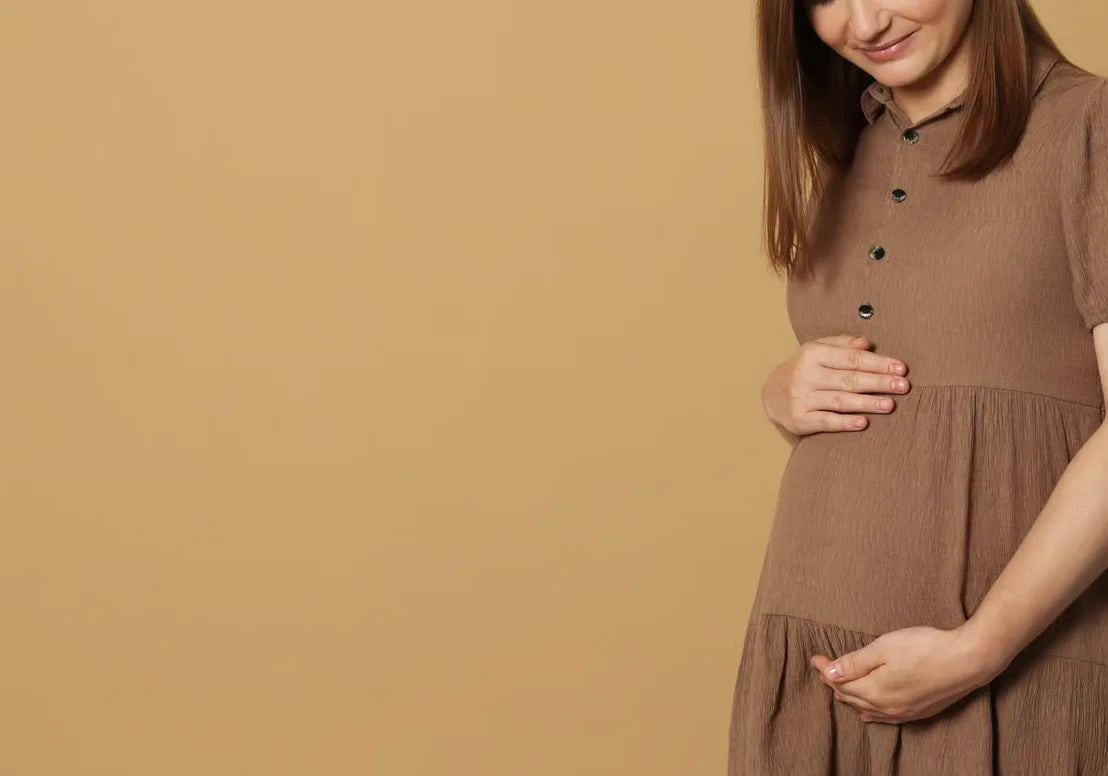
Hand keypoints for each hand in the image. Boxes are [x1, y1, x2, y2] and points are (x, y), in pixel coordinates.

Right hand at [761, 334, 909, 437]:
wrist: (771, 393)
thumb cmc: (804, 369)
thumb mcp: (818, 349)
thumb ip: (842, 344)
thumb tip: (867, 344)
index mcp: (812, 354)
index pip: (851, 359)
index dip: (878, 363)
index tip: (901, 368)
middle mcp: (805, 375)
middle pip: (849, 379)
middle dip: (879, 382)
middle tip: (903, 386)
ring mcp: (802, 398)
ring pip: (840, 400)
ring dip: (867, 403)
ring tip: (890, 404)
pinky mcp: (799, 419)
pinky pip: (826, 421)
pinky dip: (845, 423)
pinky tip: (863, 422)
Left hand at [808, 624, 997, 723]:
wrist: (967, 661)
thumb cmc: (924, 648)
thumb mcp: (883, 648)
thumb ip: (855, 662)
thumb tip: (829, 672)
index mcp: (874, 692)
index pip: (839, 683)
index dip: (824, 669)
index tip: (814, 657)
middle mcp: (886, 708)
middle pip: (850, 698)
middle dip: (834, 683)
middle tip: (823, 668)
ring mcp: (903, 712)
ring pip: (866, 710)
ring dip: (851, 697)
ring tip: (840, 685)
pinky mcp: (918, 712)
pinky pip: (884, 716)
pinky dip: (870, 709)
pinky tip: (868, 707)